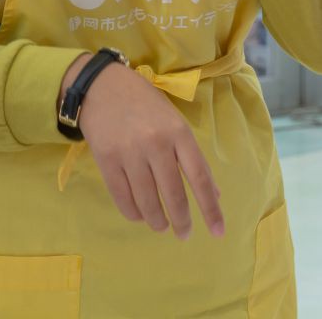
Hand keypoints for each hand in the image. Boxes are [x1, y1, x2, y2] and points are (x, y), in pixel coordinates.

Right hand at [62, 55, 224, 239]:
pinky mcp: (106, 161)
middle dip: (182, 220)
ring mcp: (130, 153)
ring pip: (147, 199)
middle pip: (173, 193)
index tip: (218, 230)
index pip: (200, 177)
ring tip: (162, 226)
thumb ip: (193, 156)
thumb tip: (214, 192)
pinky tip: (140, 216)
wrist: (103, 86)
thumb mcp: (175, 122)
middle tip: (184, 234)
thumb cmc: (145, 104)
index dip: (210, 207)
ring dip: (157, 220)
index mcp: (180, 133)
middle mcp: (157, 144)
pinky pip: (122, 196)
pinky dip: (133, 212)